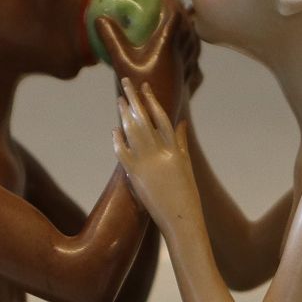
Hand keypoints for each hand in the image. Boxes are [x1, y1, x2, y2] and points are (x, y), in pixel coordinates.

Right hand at [96, 0, 200, 126]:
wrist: (155, 119)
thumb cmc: (137, 91)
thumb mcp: (120, 63)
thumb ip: (111, 39)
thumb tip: (99, 18)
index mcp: (167, 45)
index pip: (173, 16)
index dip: (168, 2)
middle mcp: (180, 53)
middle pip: (187, 24)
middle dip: (181, 10)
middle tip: (172, 2)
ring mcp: (185, 66)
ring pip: (193, 40)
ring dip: (188, 26)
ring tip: (181, 20)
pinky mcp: (186, 78)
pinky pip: (193, 56)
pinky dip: (190, 44)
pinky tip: (184, 48)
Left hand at [113, 78, 198, 230]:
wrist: (181, 219)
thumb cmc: (186, 193)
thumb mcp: (186, 164)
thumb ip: (181, 142)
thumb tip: (181, 123)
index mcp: (175, 148)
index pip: (161, 117)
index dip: (152, 100)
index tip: (144, 86)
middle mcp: (161, 152)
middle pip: (144, 118)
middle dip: (134, 99)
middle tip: (125, 82)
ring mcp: (147, 163)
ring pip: (133, 131)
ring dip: (124, 114)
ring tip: (119, 100)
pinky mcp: (136, 175)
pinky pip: (123, 152)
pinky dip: (118, 139)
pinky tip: (115, 129)